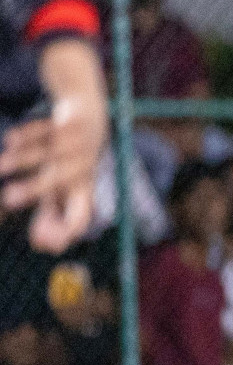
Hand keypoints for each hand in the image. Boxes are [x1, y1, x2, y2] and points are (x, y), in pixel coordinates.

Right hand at [0, 39, 108, 253]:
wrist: (91, 119)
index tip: (37, 239)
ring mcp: (81, 143)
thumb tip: (44, 245)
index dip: (64, 228)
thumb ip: (53, 214)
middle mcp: (85, 168)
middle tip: (7, 199)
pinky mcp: (74, 120)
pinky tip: (10, 141)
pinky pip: (48, 128)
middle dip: (35, 190)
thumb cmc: (73, 163)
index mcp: (84, 189)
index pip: (81, 214)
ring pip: (50, 152)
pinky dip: (29, 135)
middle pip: (62, 179)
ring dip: (24, 160)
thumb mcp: (65, 188)